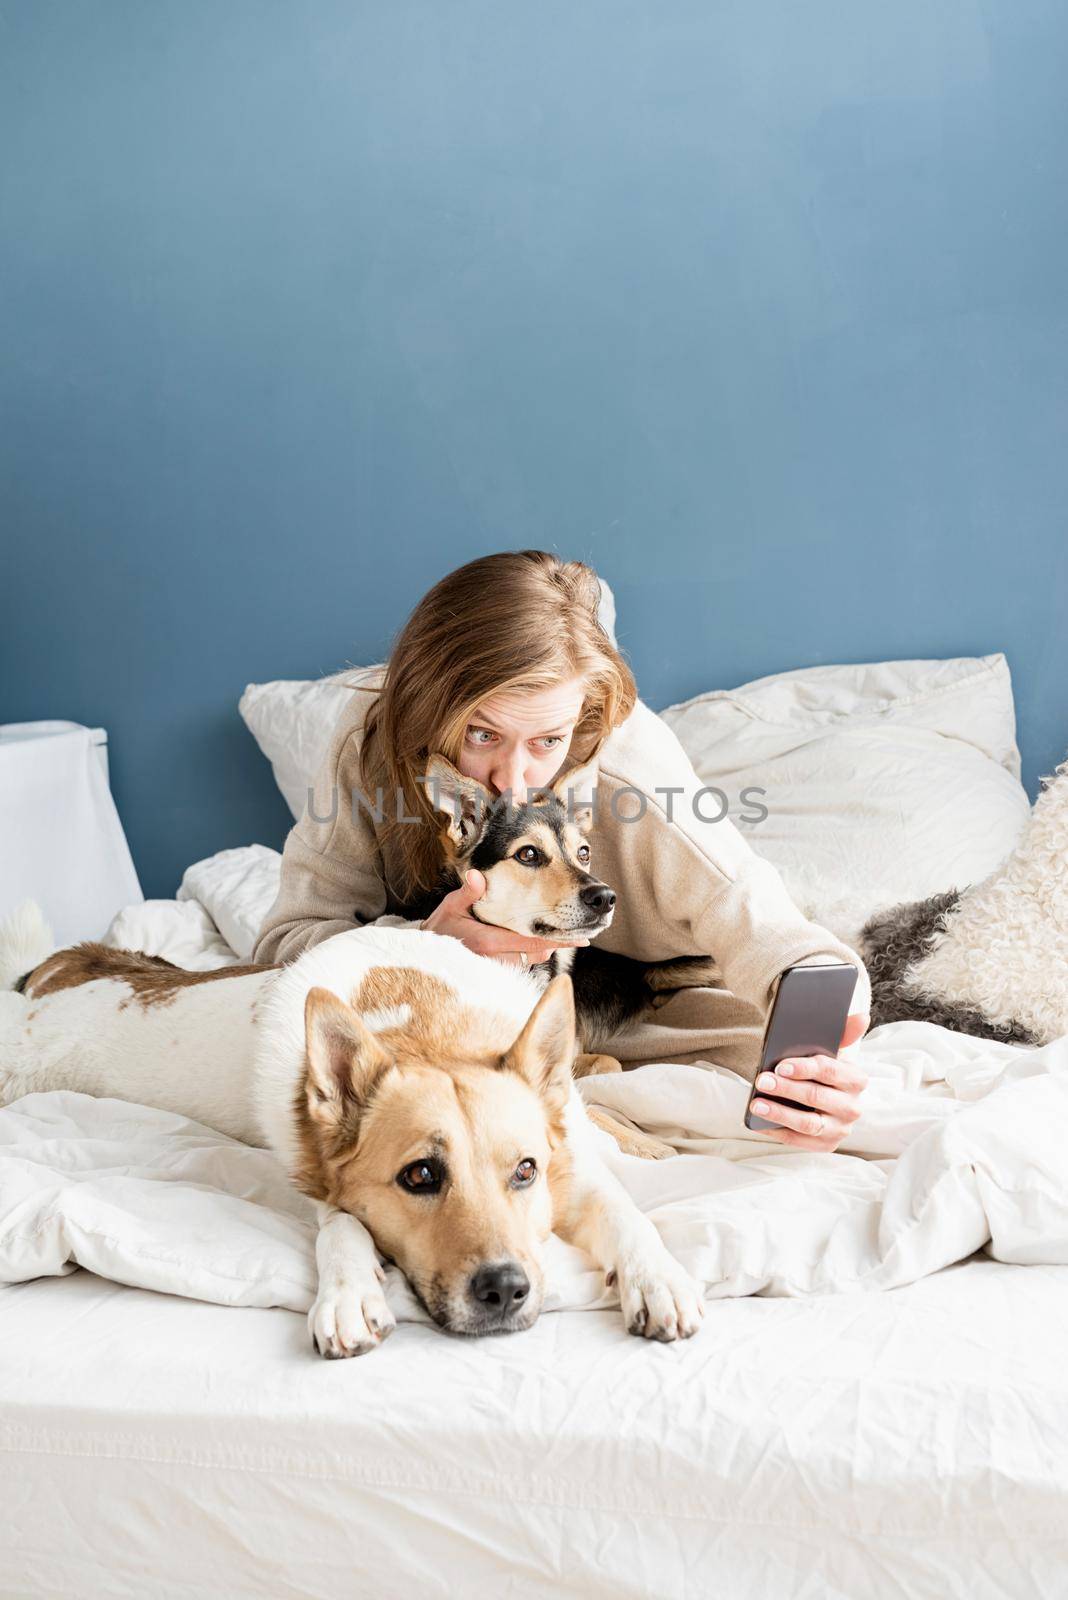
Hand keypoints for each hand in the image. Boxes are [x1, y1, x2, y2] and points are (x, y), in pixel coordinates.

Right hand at [420, 869, 590, 967]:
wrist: (422, 959)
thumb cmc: (438, 930)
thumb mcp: (450, 908)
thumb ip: (468, 892)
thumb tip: (477, 875)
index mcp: (489, 942)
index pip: (533, 942)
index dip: (559, 941)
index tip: (581, 939)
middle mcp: (496, 960)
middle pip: (537, 954)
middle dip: (551, 944)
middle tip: (570, 933)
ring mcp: (495, 971)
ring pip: (530, 962)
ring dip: (538, 951)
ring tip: (548, 937)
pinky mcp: (493, 978)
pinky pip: (518, 968)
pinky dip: (526, 958)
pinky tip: (528, 947)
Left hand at [749, 1012, 868, 1151]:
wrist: (829, 1101)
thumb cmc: (826, 1073)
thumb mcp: (834, 1052)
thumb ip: (844, 1034)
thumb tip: (862, 1017)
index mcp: (856, 1080)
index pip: (830, 1072)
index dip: (804, 1068)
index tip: (780, 1066)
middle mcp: (852, 1108)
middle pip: (817, 1097)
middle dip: (787, 1089)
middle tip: (762, 1081)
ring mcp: (840, 1129)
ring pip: (808, 1123)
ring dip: (780, 1113)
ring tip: (757, 1104)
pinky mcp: (826, 1146)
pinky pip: (798, 1141)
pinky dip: (776, 1131)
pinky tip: (759, 1122)